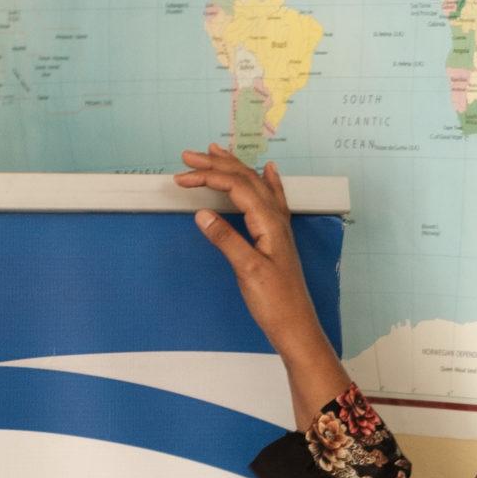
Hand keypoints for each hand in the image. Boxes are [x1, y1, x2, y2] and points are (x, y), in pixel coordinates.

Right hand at [174, 145, 348, 420]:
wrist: (295, 325)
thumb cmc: (274, 302)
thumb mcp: (246, 270)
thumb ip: (225, 239)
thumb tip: (202, 213)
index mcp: (267, 221)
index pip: (235, 186)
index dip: (207, 177)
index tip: (180, 178)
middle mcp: (275, 217)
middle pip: (245, 179)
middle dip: (216, 164)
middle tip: (189, 155)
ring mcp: (278, 226)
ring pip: (256, 184)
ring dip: (234, 166)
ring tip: (216, 152)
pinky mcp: (277, 236)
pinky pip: (272, 198)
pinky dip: (267, 180)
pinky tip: (269, 170)